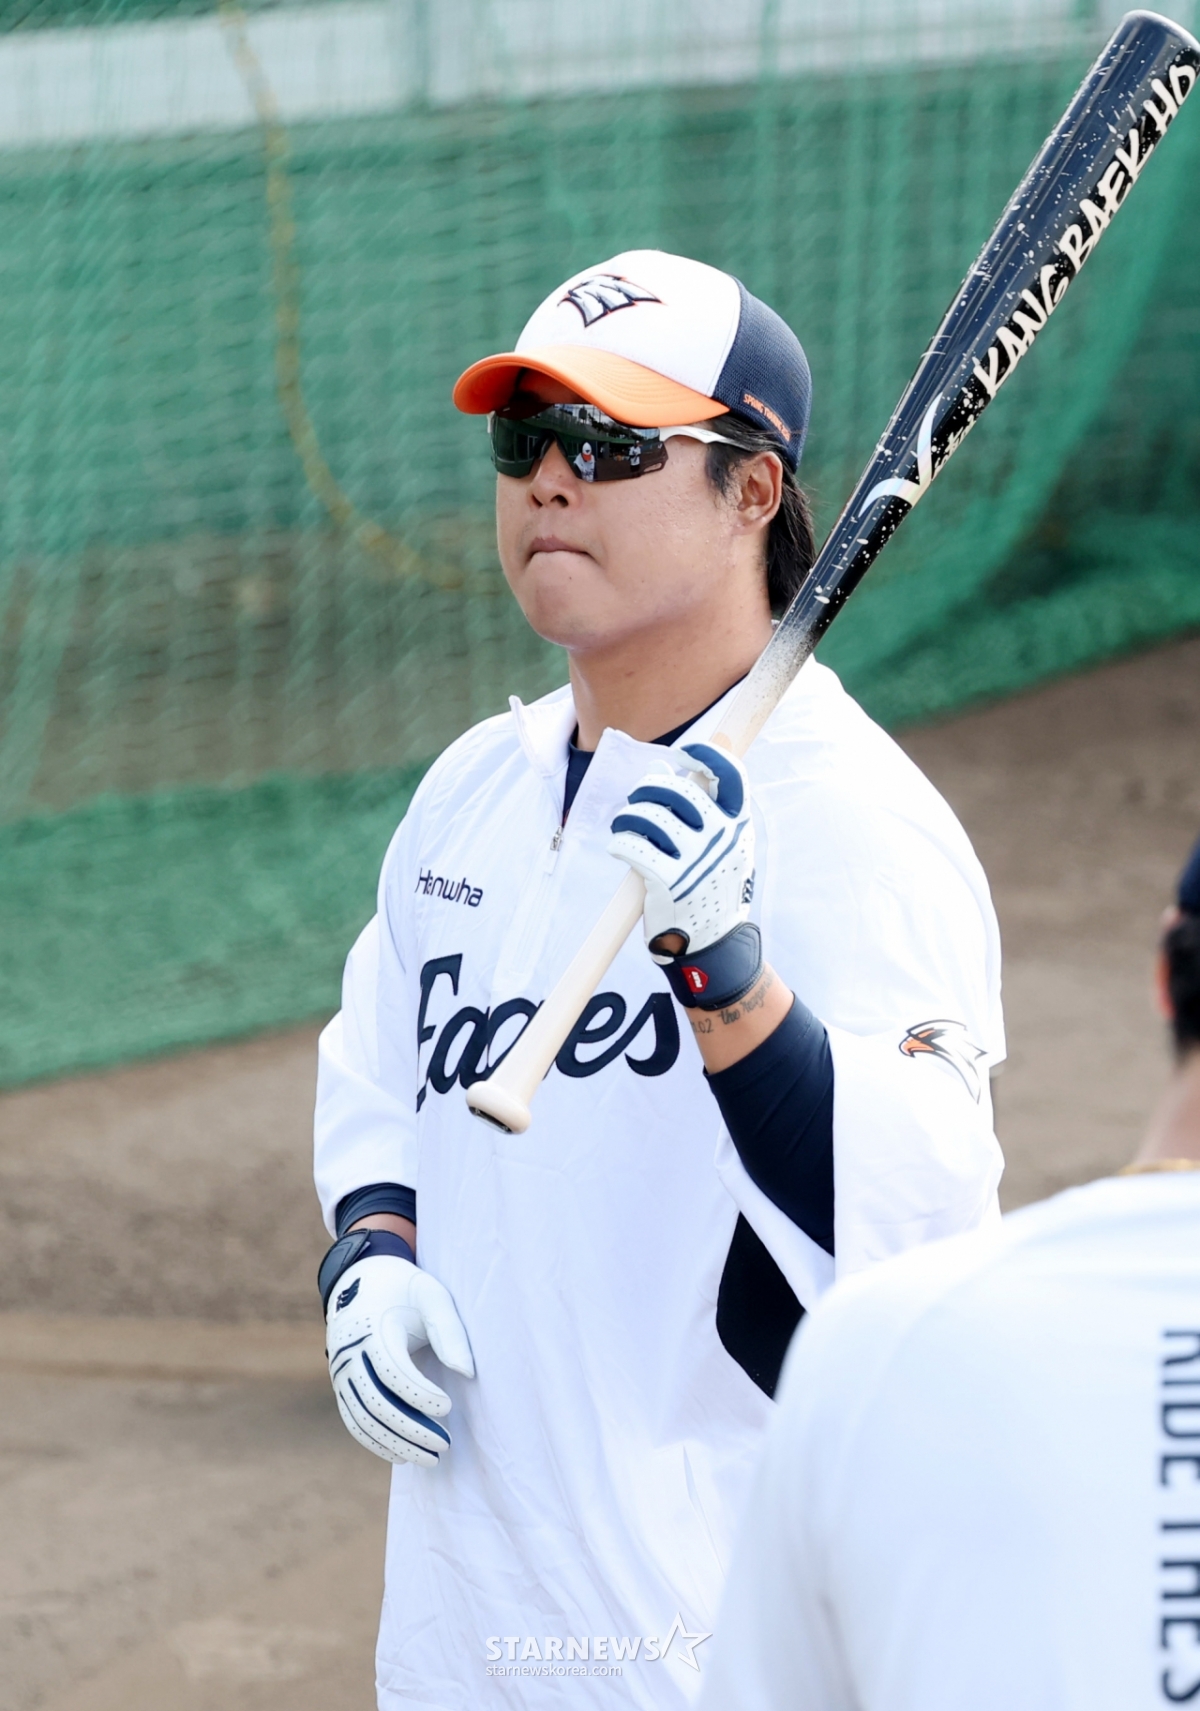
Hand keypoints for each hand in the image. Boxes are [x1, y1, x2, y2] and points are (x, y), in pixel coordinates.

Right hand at [322, 1233, 473, 1466]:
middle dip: (411, 1430)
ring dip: (396, 1444)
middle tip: (445, 1446)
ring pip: (364, 1419)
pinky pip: (354, 1421)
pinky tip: (401, 1456)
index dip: (420, 1395)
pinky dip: (376, 1442)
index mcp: (371, 1329)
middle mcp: (349, 1354)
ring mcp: (340, 1372)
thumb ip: (450, 1331)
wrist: (362, 1280)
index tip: (448, 1407)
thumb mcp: (433, 1297)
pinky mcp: (340, 1385)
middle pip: (377, 1403)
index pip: (393, 1373)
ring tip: (430, 1459)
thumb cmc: (406, 1290)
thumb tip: (467, 1373)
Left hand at [608, 742, 761, 1009]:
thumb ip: (697, 808)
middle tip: (639, 800)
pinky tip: (620, 846)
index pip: (730, 774)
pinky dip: (621, 842)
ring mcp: (697, 860)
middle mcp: (721, 839)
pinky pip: (634, 846)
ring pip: (649, 815)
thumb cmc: (711, 888)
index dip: (705, 754)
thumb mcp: (718, 847)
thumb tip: (661, 767)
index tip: (684, 751)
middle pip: (677, 788)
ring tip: (625, 824)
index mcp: (738, 826)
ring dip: (628, 815)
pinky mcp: (669, 882)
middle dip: (650, 787)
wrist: (713, 946)